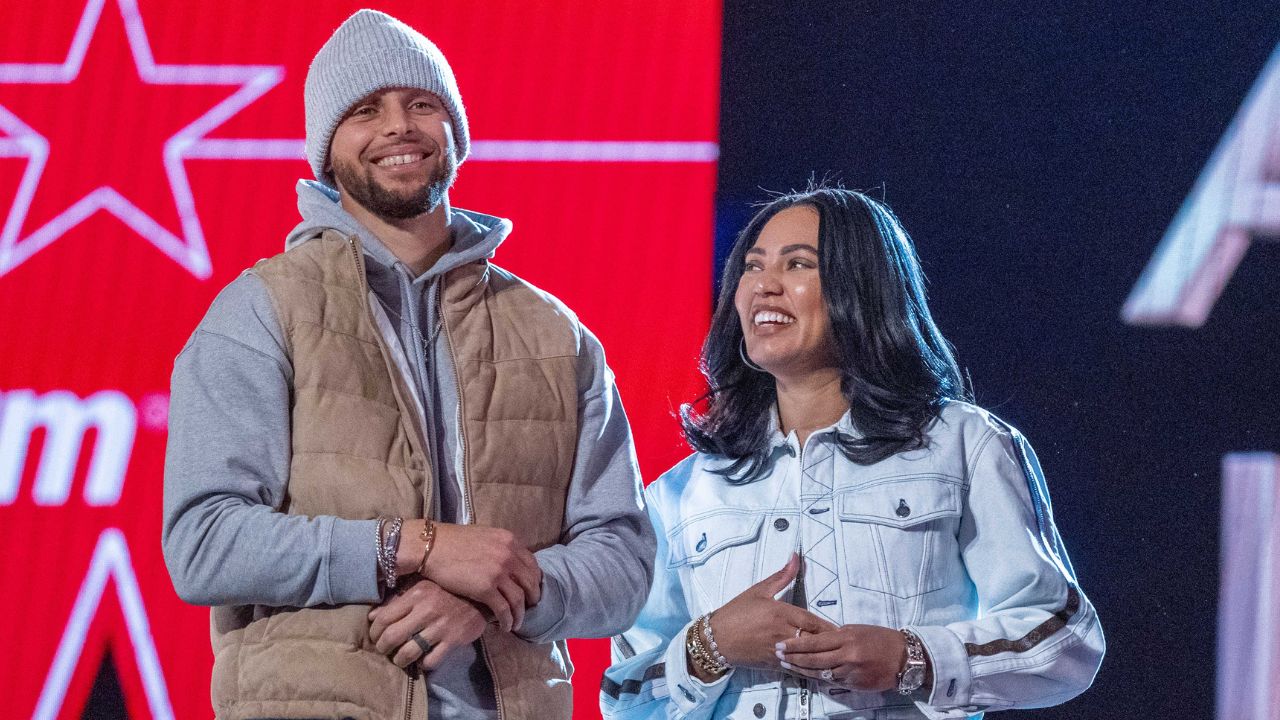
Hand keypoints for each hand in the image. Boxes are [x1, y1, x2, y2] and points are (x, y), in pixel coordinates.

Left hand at [368, 578, 486, 670]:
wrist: (480, 597)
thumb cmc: (446, 591)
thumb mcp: (421, 588)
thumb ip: (397, 600)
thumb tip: (372, 616)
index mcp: (415, 594)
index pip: (384, 618)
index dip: (374, 632)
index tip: (375, 637)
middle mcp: (426, 610)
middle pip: (392, 636)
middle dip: (383, 648)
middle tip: (384, 650)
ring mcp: (440, 626)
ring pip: (409, 652)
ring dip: (399, 660)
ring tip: (400, 659)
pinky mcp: (453, 640)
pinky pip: (431, 660)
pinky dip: (423, 664)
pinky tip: (422, 660)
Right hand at [419, 523, 541, 632]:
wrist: (432, 547)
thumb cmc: (454, 542)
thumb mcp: (485, 537)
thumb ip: (500, 547)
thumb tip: (510, 561)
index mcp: (510, 541)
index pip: (532, 564)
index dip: (534, 580)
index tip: (531, 590)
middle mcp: (509, 555)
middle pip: (530, 583)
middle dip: (532, 598)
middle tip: (529, 609)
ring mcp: (498, 572)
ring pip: (519, 599)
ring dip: (520, 614)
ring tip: (517, 623)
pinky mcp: (486, 588)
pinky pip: (504, 610)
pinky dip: (507, 620)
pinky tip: (505, 626)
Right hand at [705, 554, 836, 669]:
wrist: (716, 638)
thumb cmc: (737, 612)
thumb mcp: (758, 590)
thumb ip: (782, 575)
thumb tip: (796, 556)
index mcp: (780, 612)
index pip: (812, 621)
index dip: (829, 627)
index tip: (842, 630)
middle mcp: (782, 633)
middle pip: (814, 640)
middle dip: (830, 643)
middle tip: (845, 645)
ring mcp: (779, 651)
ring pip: (808, 657)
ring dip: (823, 659)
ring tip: (838, 660)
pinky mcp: (774, 665)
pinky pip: (797, 668)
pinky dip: (810, 670)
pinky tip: (820, 671)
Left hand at [776, 624, 913, 691]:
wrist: (904, 658)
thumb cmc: (881, 640)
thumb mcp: (857, 630)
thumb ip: (838, 636)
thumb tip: (819, 639)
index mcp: (846, 637)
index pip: (814, 641)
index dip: (795, 645)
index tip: (780, 644)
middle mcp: (847, 655)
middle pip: (814, 658)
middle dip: (794, 658)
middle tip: (777, 655)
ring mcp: (851, 671)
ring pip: (820, 672)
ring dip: (802, 670)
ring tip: (788, 666)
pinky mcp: (855, 683)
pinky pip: (833, 681)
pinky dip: (819, 678)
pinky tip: (808, 675)